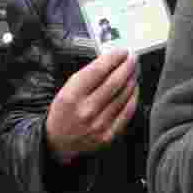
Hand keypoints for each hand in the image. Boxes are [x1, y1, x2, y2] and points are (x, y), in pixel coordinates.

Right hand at [45, 50, 138, 165]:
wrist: (58, 140)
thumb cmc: (64, 111)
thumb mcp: (67, 89)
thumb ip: (88, 75)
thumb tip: (111, 60)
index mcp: (72, 95)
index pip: (99, 70)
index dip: (114, 58)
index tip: (122, 52)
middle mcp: (86, 110)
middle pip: (114, 82)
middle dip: (127, 67)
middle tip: (133, 59)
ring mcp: (98, 124)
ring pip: (123, 96)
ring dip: (131, 80)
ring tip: (134, 72)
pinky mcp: (108, 135)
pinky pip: (127, 112)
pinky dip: (133, 97)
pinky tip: (133, 89)